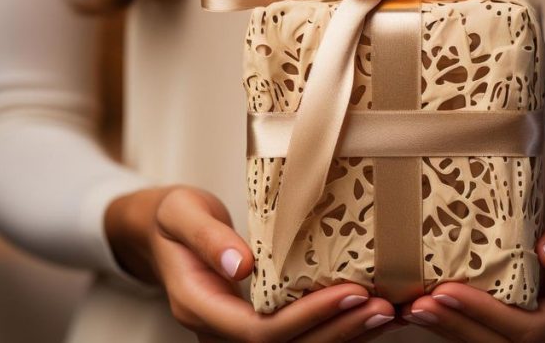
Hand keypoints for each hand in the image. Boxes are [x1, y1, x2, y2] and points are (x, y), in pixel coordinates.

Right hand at [105, 186, 397, 341]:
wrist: (159, 233)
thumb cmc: (172, 219)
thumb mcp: (181, 214)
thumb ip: (208, 238)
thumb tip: (240, 265)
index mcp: (199, 306)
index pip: (258, 330)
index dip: (306, 317)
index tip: (348, 291)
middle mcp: (219, 329)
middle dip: (336, 330)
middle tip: (380, 307)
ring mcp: (237, 332)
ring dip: (343, 334)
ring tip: (385, 312)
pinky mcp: (257, 325)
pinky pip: (298, 336)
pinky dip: (335, 327)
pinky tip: (367, 312)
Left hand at [398, 182, 544, 341]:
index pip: (532, 328)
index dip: (487, 315)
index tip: (447, 290)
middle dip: (459, 326)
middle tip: (415, 304)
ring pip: (495, 341)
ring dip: (452, 327)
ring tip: (411, 307)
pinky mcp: (531, 313)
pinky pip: (493, 326)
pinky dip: (460, 317)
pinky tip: (426, 301)